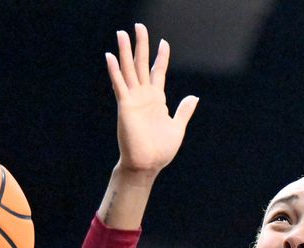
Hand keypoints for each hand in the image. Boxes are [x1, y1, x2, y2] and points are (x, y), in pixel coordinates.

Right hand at [107, 24, 198, 175]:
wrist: (148, 164)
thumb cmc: (161, 150)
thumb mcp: (177, 127)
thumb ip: (183, 111)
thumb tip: (193, 97)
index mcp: (157, 100)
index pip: (159, 72)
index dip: (161, 57)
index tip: (164, 42)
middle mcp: (144, 96)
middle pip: (142, 64)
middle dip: (141, 45)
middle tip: (139, 26)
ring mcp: (134, 99)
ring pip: (128, 70)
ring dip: (124, 52)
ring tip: (121, 33)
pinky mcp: (125, 106)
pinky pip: (119, 85)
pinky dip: (114, 71)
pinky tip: (110, 56)